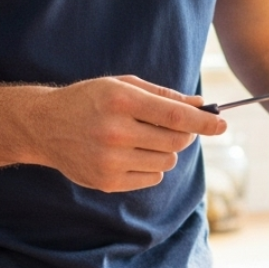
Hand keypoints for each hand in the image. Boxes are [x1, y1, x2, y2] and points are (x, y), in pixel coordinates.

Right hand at [23, 74, 225, 191]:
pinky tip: (131, 154)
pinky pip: (152, 178)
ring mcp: (109, 160)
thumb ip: (164, 95)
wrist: (44, 126)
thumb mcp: (124, 85)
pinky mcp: (106, 182)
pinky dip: (151, 167)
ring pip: (167, 162)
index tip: (223, 124)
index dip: (203, 122)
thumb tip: (200, 104)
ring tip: (143, 139)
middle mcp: (115, 131)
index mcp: (121, 100)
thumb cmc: (91, 100)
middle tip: (177, 127)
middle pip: (175, 141)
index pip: (175, 115)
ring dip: (166, 151)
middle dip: (185, 135)